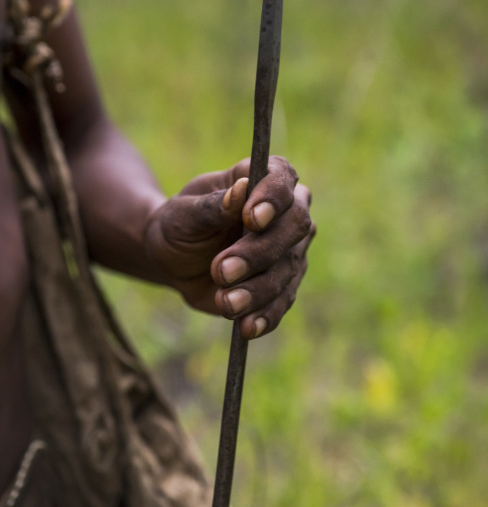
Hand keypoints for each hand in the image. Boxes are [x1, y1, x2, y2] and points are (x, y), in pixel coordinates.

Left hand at [145, 156, 314, 338]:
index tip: (250, 219)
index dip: (273, 198)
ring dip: (257, 290)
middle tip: (222, 270)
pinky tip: (247, 327)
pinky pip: (282, 302)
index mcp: (264, 179)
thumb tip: (241, 192)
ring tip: (225, 302)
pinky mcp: (283, 285)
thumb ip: (213, 205)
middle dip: (259, 251)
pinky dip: (265, 316)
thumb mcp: (184, 213)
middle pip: (295, 226)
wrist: (173, 260)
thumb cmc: (179, 224)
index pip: (283, 178)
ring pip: (287, 269)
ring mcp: (290, 251)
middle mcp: (286, 213)